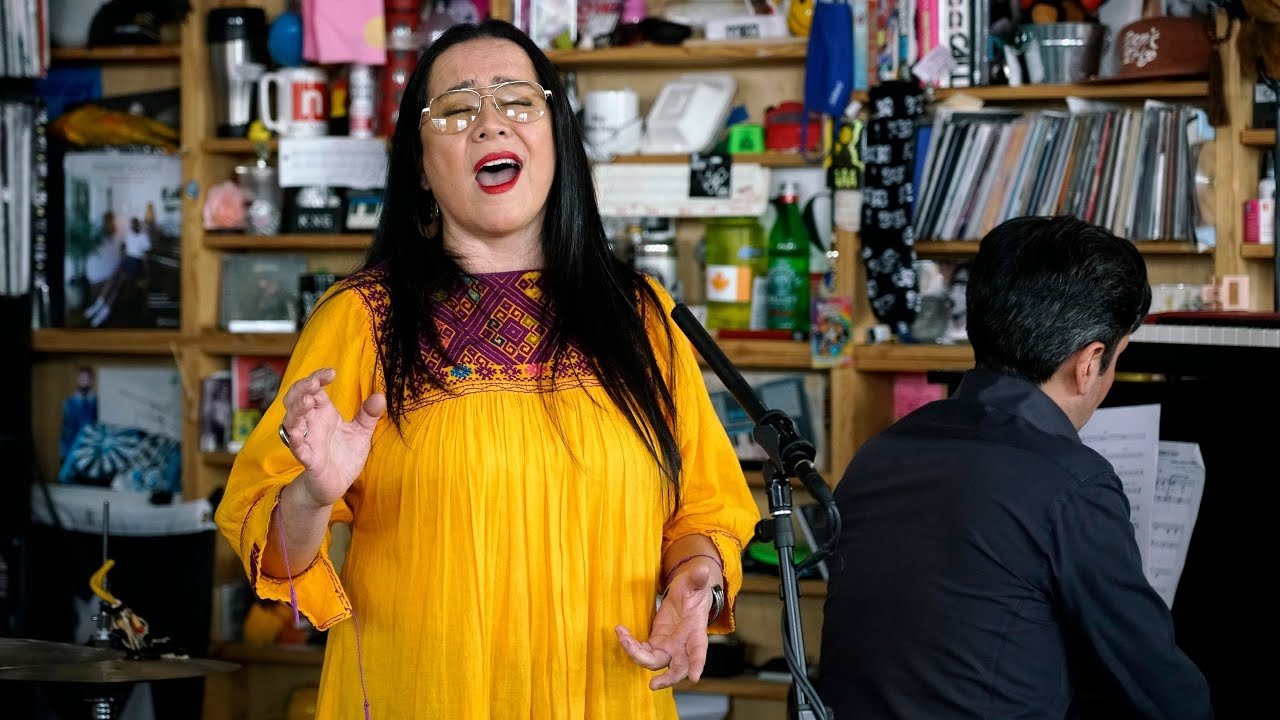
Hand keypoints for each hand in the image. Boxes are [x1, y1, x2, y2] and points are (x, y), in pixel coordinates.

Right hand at [280, 368, 384, 508]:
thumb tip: (381, 396)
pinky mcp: (308, 459)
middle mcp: (311, 424)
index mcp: (323, 414)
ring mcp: (307, 441)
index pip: (314, 389)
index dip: (317, 378)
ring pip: (292, 421)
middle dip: (301, 388)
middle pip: (296, 400)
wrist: (337, 485)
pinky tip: (299, 433)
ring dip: (297, 410)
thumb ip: (369, 415)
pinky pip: (298, 448)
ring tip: (308, 400)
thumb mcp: (361, 432)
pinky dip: (297, 440)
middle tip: (314, 383)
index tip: (331, 373)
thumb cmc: (345, 456)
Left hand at [615, 558, 721, 689]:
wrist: (685, 594)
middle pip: (676, 668)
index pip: (699, 650)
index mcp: (696, 632)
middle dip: (666, 679)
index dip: (698, 664)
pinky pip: (642, 651)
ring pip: (655, 663)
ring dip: (638, 656)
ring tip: (623, 637)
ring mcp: (669, 646)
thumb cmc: (694, 590)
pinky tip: (621, 631)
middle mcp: (683, 645)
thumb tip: (702, 571)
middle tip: (653, 685)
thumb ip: (698, 580)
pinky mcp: (656, 642)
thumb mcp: (696, 583)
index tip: (694, 677)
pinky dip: (630, 645)